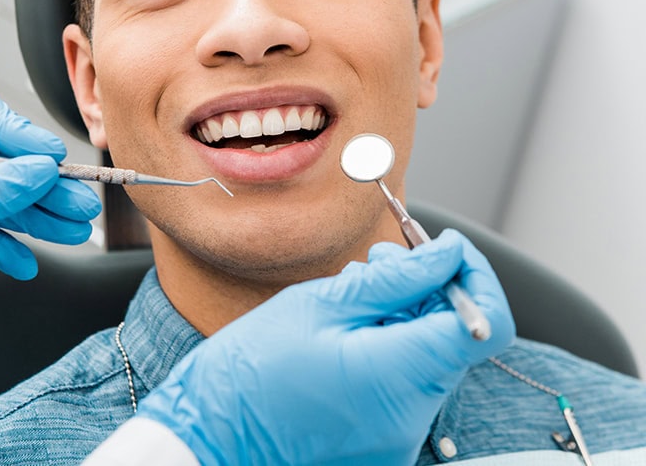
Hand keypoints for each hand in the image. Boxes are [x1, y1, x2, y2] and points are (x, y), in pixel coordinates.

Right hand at [136, 230, 514, 465]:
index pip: (485, 323)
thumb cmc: (249, 372)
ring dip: (404, 320)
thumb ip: (394, 280)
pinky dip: (387, 352)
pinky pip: (405, 388)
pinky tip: (343, 336)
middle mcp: (413, 417)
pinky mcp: (383, 446)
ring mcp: (400, 438)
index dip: (473, 276)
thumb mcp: (318, 305)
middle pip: (455, 339)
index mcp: (399, 376)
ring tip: (349, 297)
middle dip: (428, 291)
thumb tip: (448, 254)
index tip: (443, 248)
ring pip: (428, 360)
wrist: (209, 438)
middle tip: (380, 261)